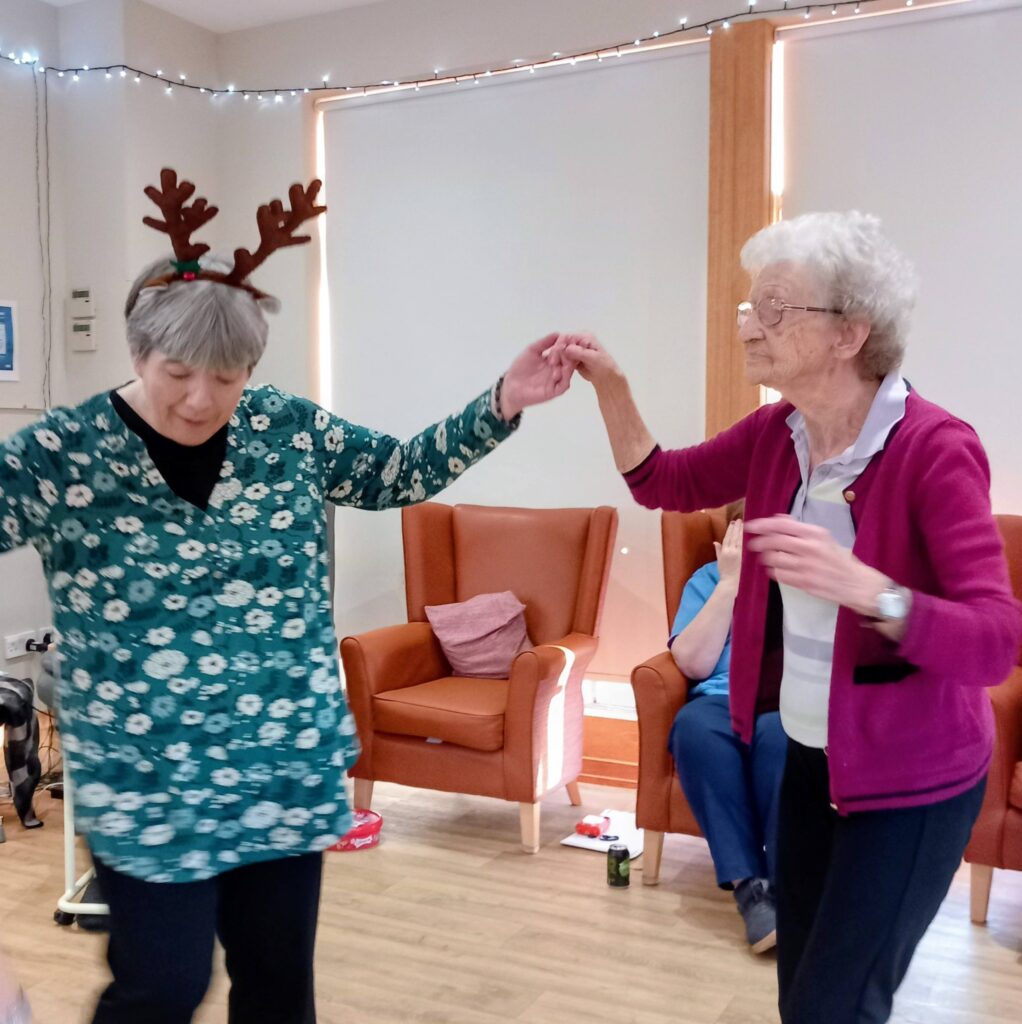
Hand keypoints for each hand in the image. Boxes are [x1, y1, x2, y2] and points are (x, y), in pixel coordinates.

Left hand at [500, 333, 576, 419]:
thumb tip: (558, 333)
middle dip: (569, 353)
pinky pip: (563, 385)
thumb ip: (544, 343)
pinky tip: (561, 370)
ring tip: (566, 356)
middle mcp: (557, 370)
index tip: (569, 336)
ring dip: (569, 364)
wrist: (511, 385)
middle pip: (569, 360)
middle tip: (569, 346)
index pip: (564, 351)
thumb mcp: (532, 350)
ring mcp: (556, 381)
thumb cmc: (520, 368)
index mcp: (553, 360)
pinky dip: (565, 377)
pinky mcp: (553, 391)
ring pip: (568, 373)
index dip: (567, 344)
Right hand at [557, 332, 622, 388]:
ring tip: (557, 372)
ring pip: (560, 353)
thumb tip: (568, 348)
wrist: (606, 377)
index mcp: (585, 337)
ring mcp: (574, 349)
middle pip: (561, 344)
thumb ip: (581, 353)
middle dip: (556, 355)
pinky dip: (560, 366)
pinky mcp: (571, 358)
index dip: (559, 346)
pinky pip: (562, 360)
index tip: (555, 357)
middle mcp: (578, 341)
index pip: (567, 337)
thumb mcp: (595, 359)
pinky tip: (559, 373)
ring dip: (557, 361)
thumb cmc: (605, 367)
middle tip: (554, 365)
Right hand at [714, 519, 743, 591]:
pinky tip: (745, 533)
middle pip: (734, 536)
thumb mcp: (719, 560)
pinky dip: (743, 538)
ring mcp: (737, 553)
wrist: (730, 580)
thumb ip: (718, 550)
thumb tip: (715, 542)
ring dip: (740, 531)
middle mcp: (731, 551)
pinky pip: (742, 544)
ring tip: (742, 524)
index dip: (730, 530)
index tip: (732, 523)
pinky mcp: (742, 556)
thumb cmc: (724, 570)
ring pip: (739, 539)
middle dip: (736, 528)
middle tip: (738, 520)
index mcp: (724, 551)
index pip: (727, 538)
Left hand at [744, 515, 887, 613]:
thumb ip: (800, 528)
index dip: (763, 525)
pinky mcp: (804, 582)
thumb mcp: (823, 537)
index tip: (750, 526)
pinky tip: (774, 570)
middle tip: (753, 544)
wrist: (856, 583)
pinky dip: (773, 571)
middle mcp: (810, 548)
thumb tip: (778, 518)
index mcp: (815, 534)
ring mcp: (806, 566)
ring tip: (765, 558)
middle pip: (774, 541)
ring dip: (765, 558)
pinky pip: (780, 575)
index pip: (782, 525)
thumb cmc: (838, 559)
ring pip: (774, 559)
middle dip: (759, 542)